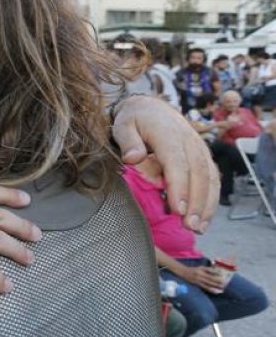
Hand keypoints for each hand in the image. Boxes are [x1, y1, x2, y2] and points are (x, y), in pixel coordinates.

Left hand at [113, 95, 218, 232]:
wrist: (151, 108)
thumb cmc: (134, 120)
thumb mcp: (123, 125)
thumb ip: (127, 141)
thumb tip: (133, 158)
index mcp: (169, 133)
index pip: (177, 162)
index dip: (179, 186)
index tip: (178, 209)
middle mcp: (189, 141)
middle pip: (198, 173)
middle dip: (196, 201)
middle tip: (189, 225)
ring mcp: (199, 149)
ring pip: (210, 177)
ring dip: (207, 204)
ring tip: (199, 228)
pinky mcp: (203, 158)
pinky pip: (212, 179)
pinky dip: (211, 200)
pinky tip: (204, 220)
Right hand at [180, 265, 225, 294]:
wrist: (182, 272)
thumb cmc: (193, 269)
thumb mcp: (201, 267)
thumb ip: (209, 269)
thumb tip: (218, 271)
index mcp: (201, 269)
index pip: (211, 271)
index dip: (217, 273)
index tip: (224, 274)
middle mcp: (200, 275)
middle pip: (211, 278)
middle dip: (218, 281)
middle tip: (225, 283)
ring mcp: (198, 280)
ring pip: (209, 284)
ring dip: (216, 286)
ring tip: (223, 288)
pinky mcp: (197, 284)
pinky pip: (206, 288)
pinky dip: (212, 290)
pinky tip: (217, 292)